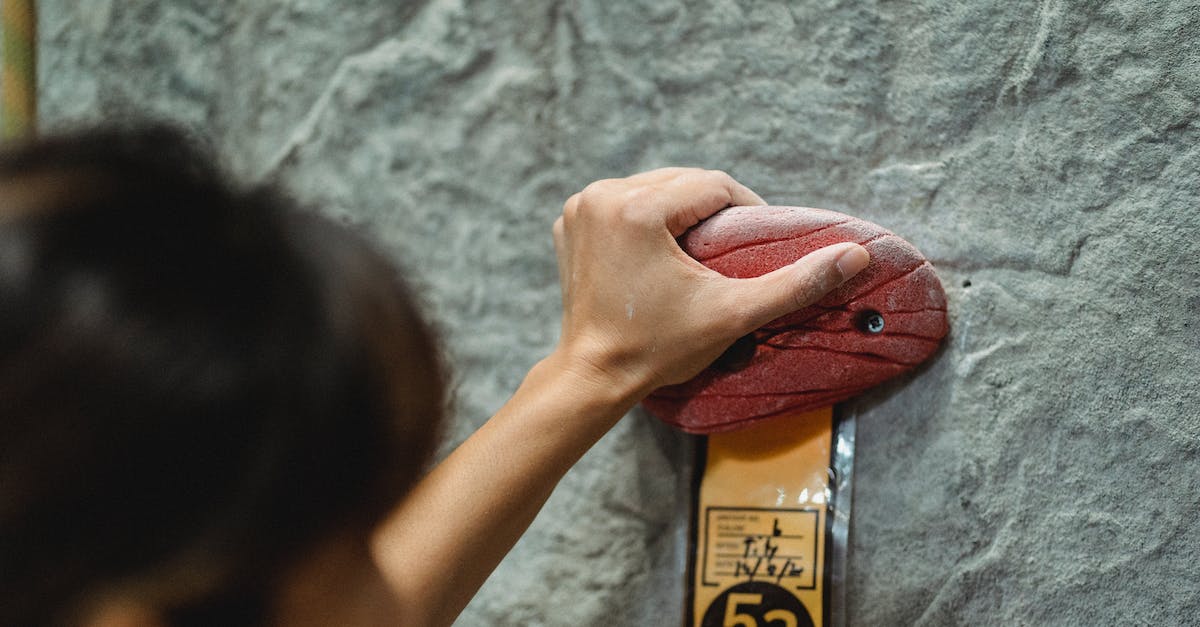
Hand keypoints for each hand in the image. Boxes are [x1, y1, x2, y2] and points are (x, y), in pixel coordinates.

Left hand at [551, 168, 869, 395]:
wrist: (594, 377)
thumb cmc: (659, 349)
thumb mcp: (733, 314)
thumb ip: (795, 282)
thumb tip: (856, 255)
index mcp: (636, 208)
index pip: (712, 186)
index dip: (746, 210)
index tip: (759, 241)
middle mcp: (601, 197)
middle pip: (681, 181)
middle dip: (713, 208)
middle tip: (735, 245)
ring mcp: (580, 208)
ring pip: (653, 187)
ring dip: (681, 208)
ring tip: (704, 246)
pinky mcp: (570, 222)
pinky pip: (622, 202)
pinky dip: (645, 216)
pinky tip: (661, 248)